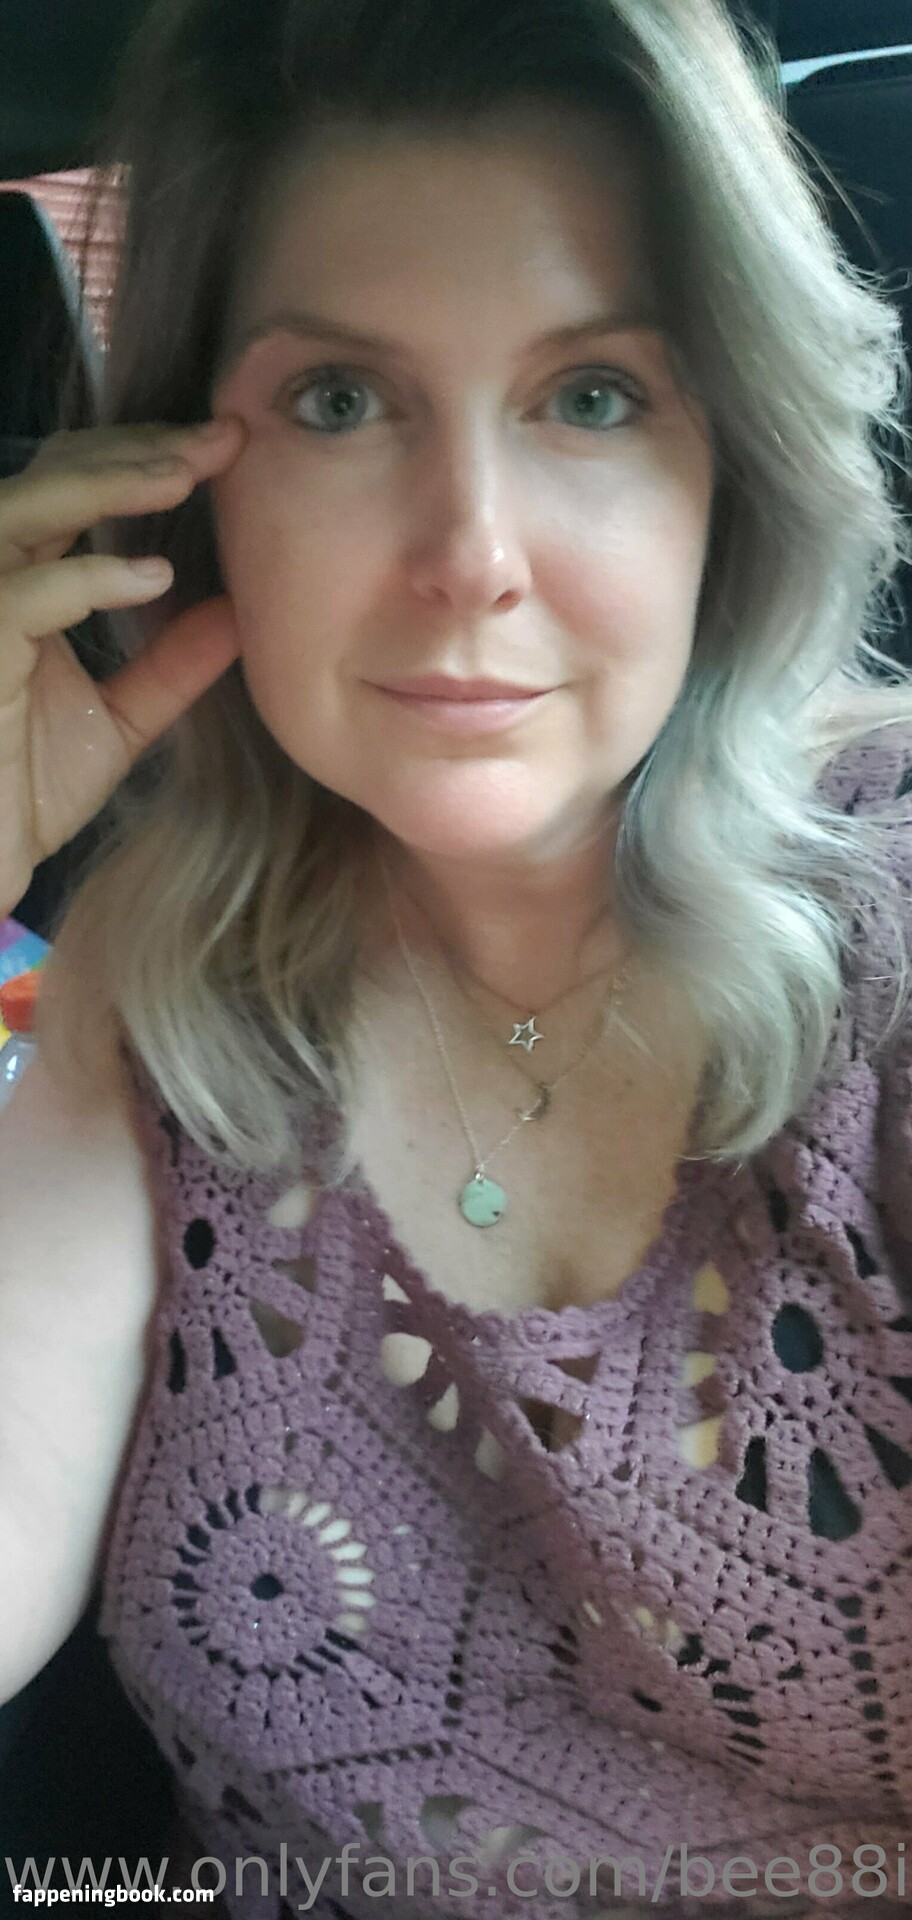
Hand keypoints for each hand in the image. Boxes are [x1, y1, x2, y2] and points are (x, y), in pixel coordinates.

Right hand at [0, 415, 247, 913]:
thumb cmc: (23, 796)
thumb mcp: (121, 722)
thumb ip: (171, 666)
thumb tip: (238, 613)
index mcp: (23, 583)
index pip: (75, 487)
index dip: (144, 457)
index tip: (225, 447)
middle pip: (53, 476)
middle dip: (138, 450)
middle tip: (219, 437)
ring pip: (28, 509)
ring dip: (108, 485)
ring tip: (185, 474)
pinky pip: (25, 591)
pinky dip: (87, 577)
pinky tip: (150, 576)